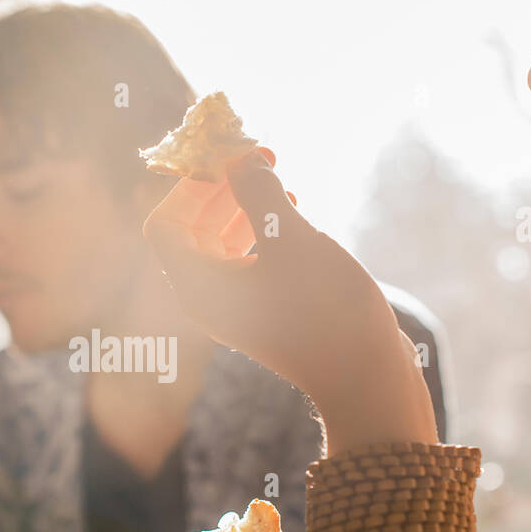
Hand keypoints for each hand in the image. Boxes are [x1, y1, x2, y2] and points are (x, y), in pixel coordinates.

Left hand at [142, 149, 437, 449]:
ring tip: (280, 179)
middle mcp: (209, 299)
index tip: (228, 157)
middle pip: (193, 231)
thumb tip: (239, 159)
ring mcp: (237, 308)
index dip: (190, 186)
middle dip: (222, 189)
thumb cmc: (325, 308)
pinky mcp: (266, 312)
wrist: (365, 376)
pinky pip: (248, 261)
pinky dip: (263, 231)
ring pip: (223, 243)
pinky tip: (295, 210)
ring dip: (245, 206)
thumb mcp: (291, 238)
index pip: (165, 225)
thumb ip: (258, 193)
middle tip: (258, 155)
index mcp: (198, 286)